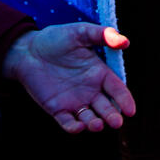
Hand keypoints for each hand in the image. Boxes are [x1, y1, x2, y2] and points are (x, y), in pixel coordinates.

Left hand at [1, 23, 135, 133]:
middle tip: (117, 122)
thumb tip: (125, 41)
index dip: (125, 100)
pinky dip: (74, 127)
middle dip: (112, 116)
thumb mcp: (80, 32)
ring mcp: (74, 101)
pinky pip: (68, 123)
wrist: (28, 50)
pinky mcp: (57, 109)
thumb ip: (102, 35)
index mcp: (98, 73)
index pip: (116, 89)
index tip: (131, 110)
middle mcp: (90, 90)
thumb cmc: (56, 38)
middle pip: (106, 107)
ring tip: (97, 124)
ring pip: (89, 118)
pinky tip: (78, 126)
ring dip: (95, 124)